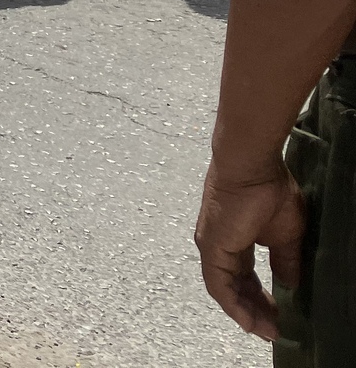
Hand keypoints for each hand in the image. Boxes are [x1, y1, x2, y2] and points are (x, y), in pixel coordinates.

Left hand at [195, 161, 304, 341]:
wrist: (251, 166)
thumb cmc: (269, 192)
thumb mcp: (285, 234)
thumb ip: (284, 260)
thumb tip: (289, 284)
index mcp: (234, 240)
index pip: (244, 277)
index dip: (260, 298)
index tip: (278, 316)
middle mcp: (218, 246)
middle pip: (234, 287)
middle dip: (255, 310)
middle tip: (274, 330)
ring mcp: (211, 247)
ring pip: (225, 290)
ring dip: (245, 313)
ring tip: (266, 331)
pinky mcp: (210, 248)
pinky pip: (218, 286)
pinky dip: (233, 306)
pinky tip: (249, 322)